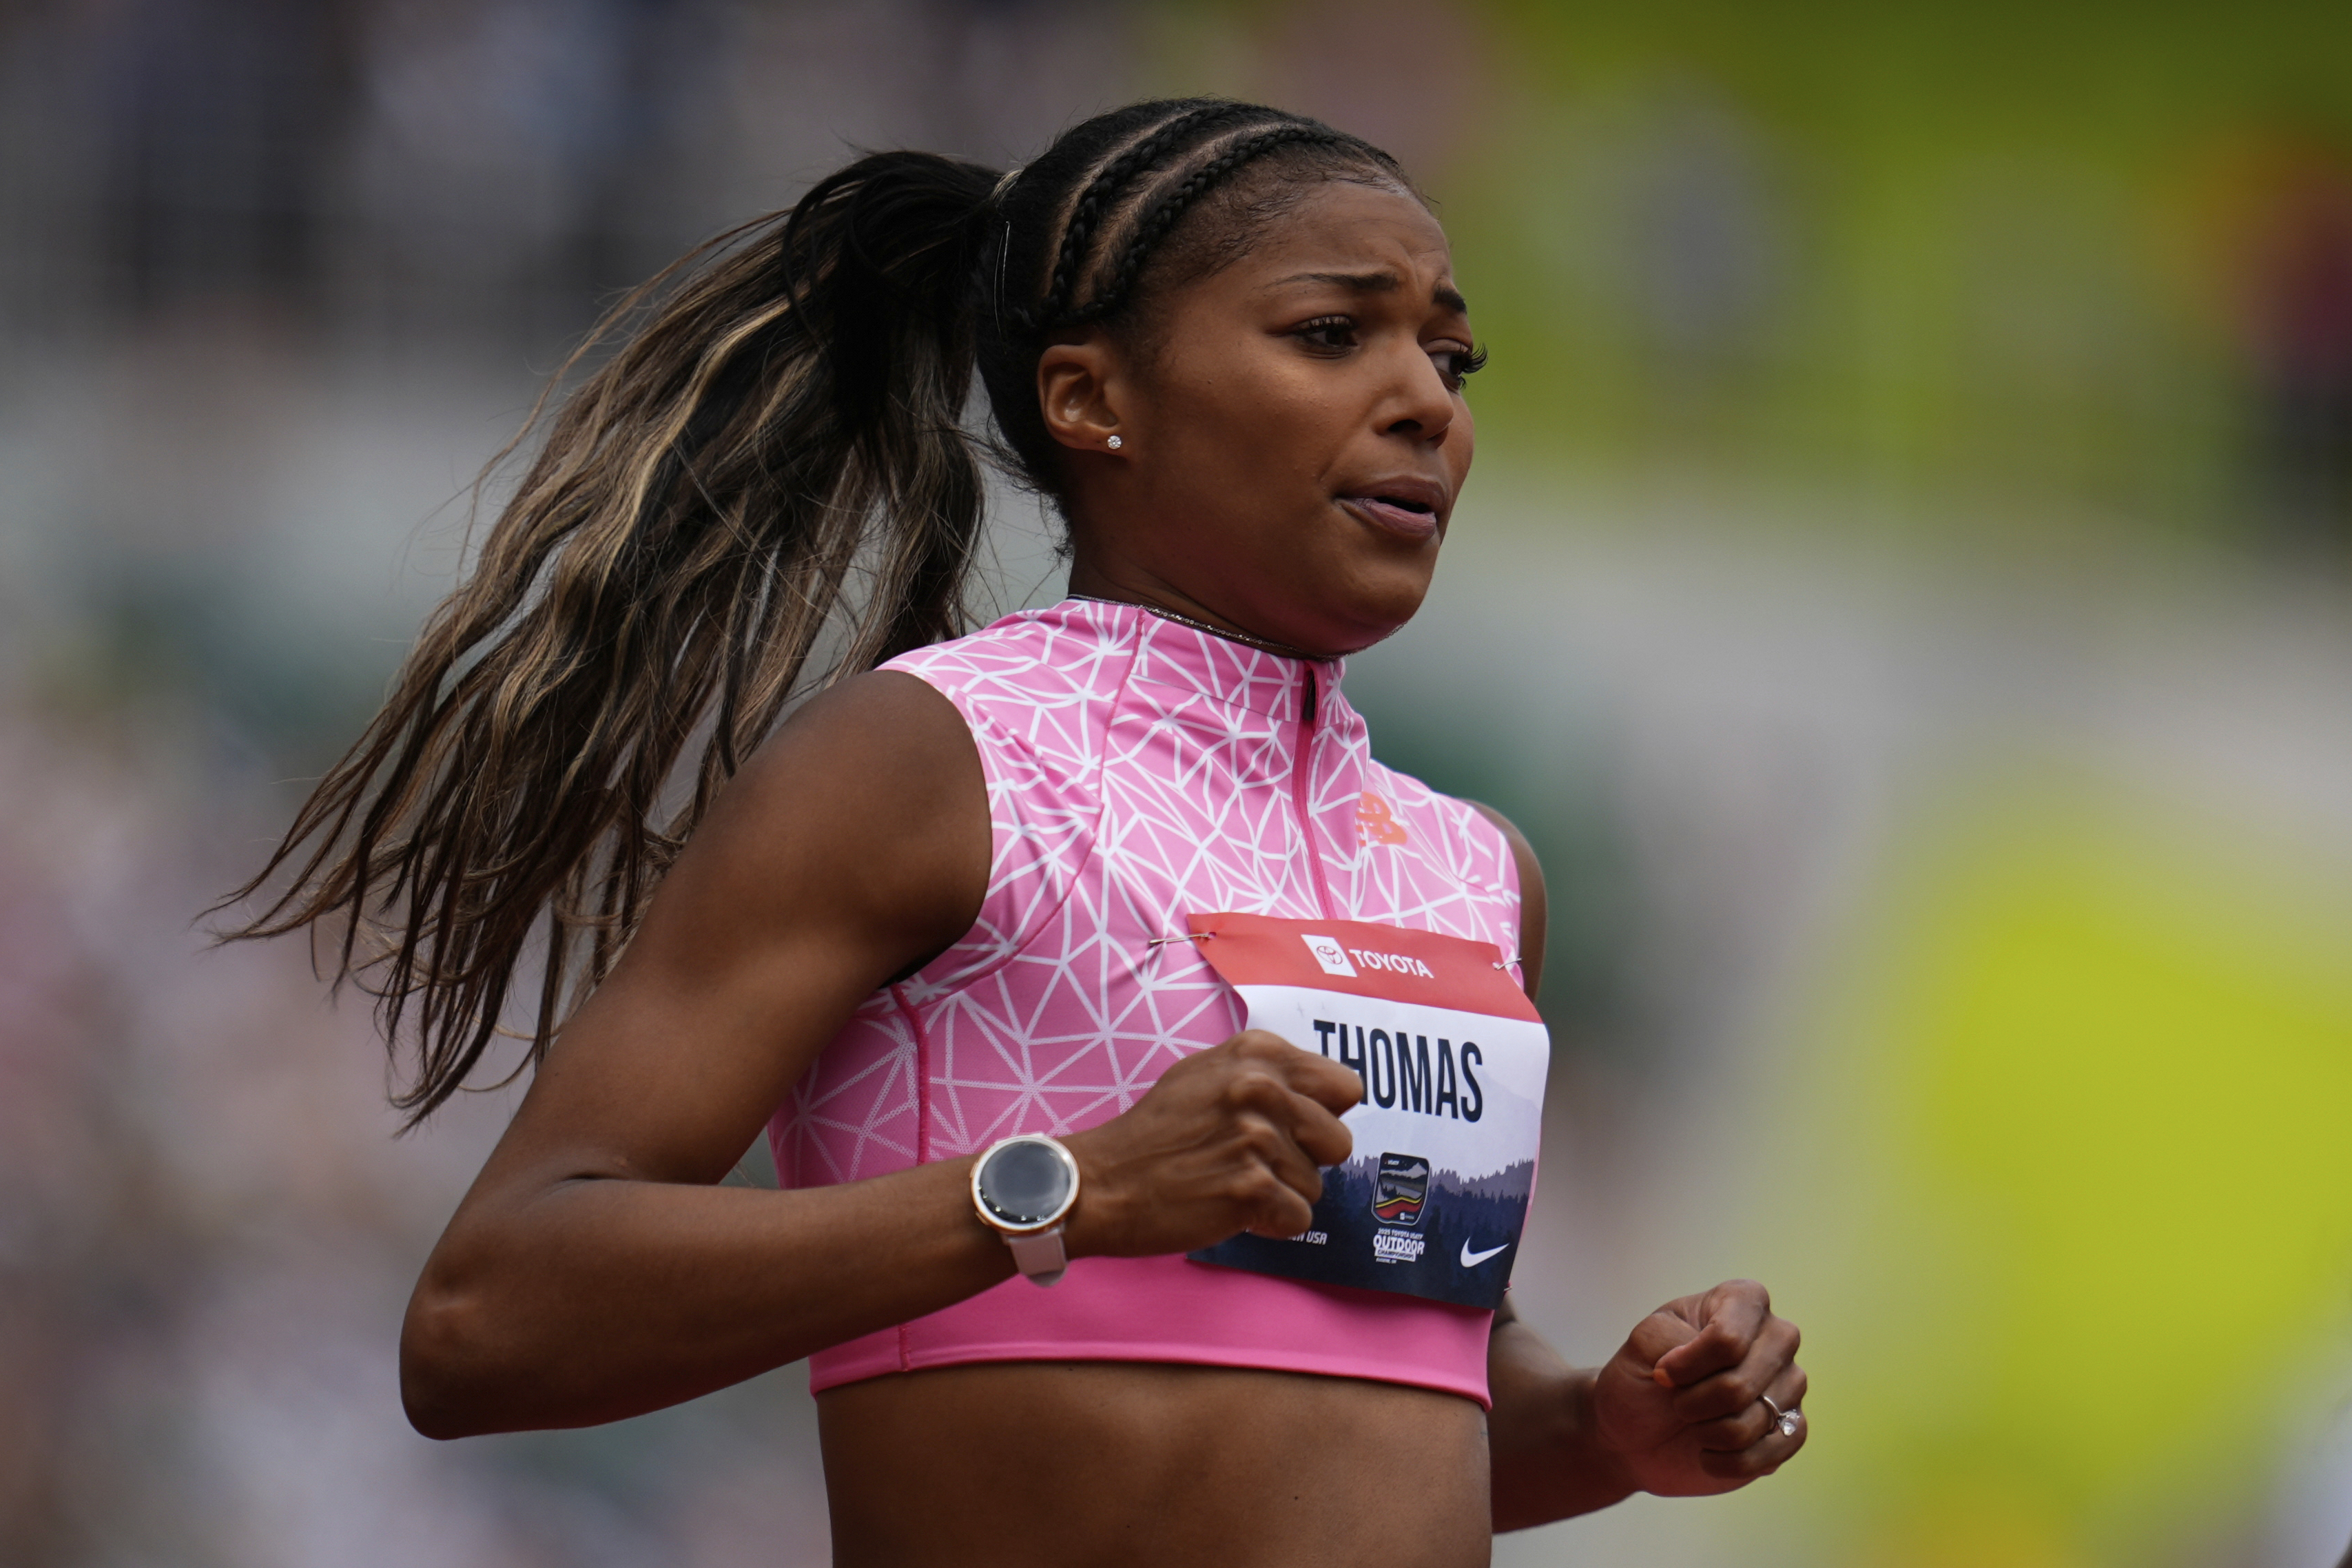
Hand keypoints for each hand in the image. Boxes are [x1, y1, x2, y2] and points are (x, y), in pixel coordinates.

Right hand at [1059, 1030, 1359, 1257]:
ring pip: (1316, 1186)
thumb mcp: (1207, 1074)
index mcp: (1258, 1053)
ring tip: (1229, 1182)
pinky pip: (1298, 1219)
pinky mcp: (1251, 1188)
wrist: (1103, 1181)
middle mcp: (1262, 1088)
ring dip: (1279, 1194)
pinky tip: (1230, 1208)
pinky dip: (1269, 1224)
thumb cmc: (1156, 1133)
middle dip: (1306, 1160)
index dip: (1320, 1115)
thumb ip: (1268, 1075)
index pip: (1344, 1088)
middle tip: (1256, 1163)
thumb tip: (1325, 1096)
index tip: (1288, 1127)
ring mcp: (1257, 1138)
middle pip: (1338, 1142)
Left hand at [1591, 1280, 1806, 1496]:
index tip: (1662, 1374)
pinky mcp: (1792, 1429)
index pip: (1727, 1338)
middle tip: (1677, 1403)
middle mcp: (1777, 1337)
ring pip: (1758, 1419)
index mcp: (1742, 1300)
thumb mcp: (1642, 1344)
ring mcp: (1789, 1383)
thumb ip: (1675, 1341)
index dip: (1688, 1366)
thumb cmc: (1641, 1378)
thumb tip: (1720, 1373)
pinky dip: (1731, 1461)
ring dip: (1710, 1432)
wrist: (1637, 1431)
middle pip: (1741, 1383)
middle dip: (1695, 1403)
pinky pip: (1777, 1450)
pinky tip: (1708, 1453)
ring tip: (1694, 1425)